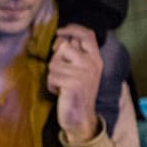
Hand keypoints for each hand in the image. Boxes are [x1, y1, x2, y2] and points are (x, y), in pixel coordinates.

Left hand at [46, 24, 102, 143]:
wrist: (81, 117)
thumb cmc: (76, 92)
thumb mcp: (80, 70)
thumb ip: (74, 54)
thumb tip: (60, 38)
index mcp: (95, 58)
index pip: (88, 35)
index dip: (73, 29)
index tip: (60, 31)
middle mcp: (92, 64)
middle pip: (64, 47)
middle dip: (56, 60)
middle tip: (63, 74)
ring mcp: (83, 73)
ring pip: (54, 63)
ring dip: (53, 75)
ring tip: (62, 85)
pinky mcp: (73, 83)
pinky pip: (51, 77)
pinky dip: (51, 85)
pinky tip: (60, 93)